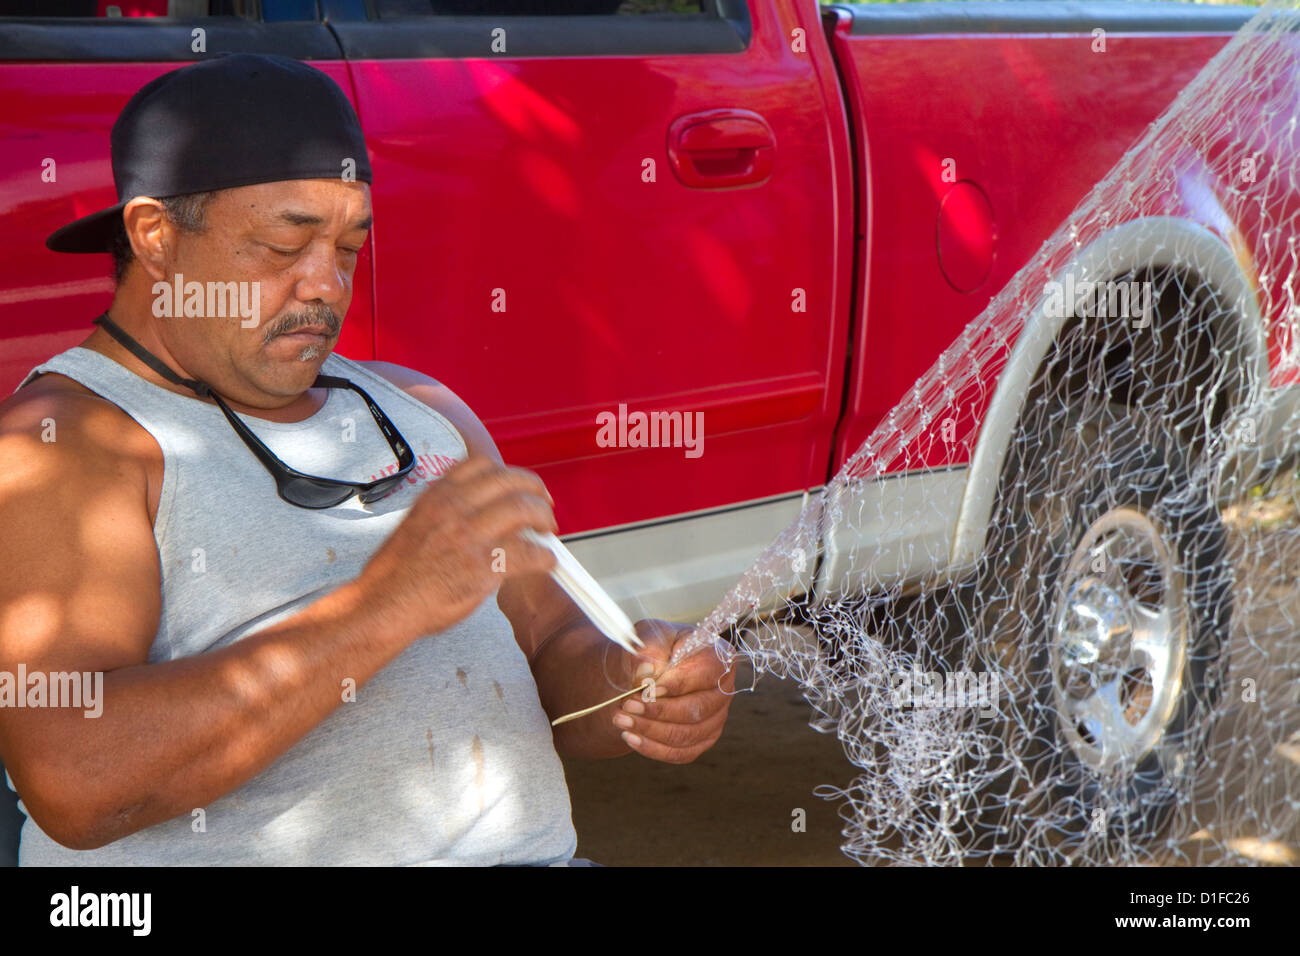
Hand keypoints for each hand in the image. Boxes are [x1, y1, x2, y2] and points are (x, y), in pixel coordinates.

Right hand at [354, 455, 557, 640]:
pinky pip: (528, 552)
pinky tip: (547, 562)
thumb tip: (481, 511)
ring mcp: (470, 535)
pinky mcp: (483, 565)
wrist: (384, 604)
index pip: (483, 465)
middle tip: (545, 506)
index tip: (522, 486)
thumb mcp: (416, 522)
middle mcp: (454, 507)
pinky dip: (545, 556)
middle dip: (535, 491)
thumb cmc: (397, 573)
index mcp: (437, 495)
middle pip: (511, 481)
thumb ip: (447, 510)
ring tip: (548, 530)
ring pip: (524, 509)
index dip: (510, 474)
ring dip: (544, 518)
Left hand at [611, 619, 734, 763]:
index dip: (678, 683)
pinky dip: (653, 747)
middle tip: (627, 706)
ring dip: (650, 730)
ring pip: (687, 734)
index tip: (648, 689)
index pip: (706, 673)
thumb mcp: (646, 637)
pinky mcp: (702, 740)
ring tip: (620, 720)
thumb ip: (647, 649)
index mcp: (718, 656)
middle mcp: (724, 689)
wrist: (644, 674)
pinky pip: (681, 753)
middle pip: (697, 709)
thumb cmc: (651, 651)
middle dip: (658, 711)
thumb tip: (647, 672)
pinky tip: (630, 737)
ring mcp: (716, 718)